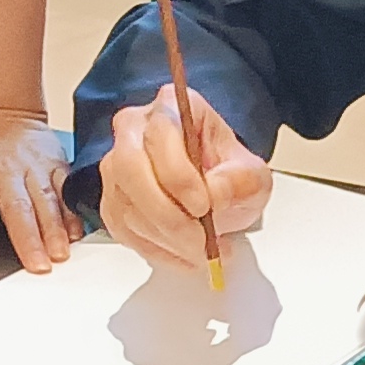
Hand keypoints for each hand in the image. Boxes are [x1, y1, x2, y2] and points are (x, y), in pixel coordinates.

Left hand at [0, 104, 75, 276]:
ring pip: (46, 200)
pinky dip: (72, 211)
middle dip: (28, 239)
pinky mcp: (55, 162)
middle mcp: (4, 170)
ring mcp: (32, 166)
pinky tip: (76, 232)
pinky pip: (66, 188)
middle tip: (36, 266)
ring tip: (59, 254)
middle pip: (17, 208)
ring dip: (54, 230)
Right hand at [98, 84, 272, 271]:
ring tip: (201, 252)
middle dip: (167, 213)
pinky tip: (184, 256)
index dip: (179, 175)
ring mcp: (116, 165)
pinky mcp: (112, 200)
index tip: (204, 205)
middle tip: (199, 240)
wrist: (217, 191)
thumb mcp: (252, 174)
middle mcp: (134, 130)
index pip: (161, 134)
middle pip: (129, 168)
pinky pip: (123, 230)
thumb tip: (215, 195)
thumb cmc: (229, 173)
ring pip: (125, 204)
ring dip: (165, 238)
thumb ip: (239, 180)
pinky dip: (156, 250)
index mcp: (171, 107)